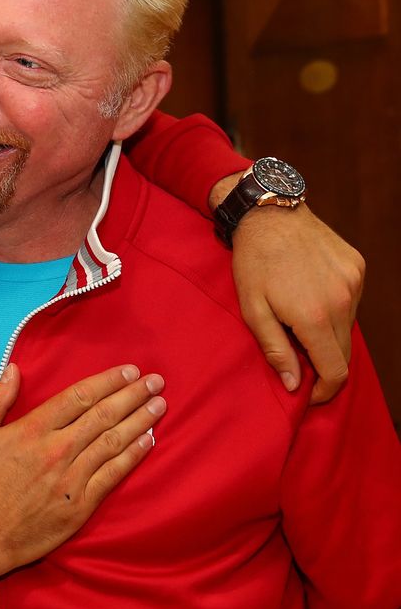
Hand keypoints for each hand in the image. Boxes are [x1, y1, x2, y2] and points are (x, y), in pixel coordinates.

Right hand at [0, 364, 163, 581]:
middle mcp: (56, 451)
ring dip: (140, 421)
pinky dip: (133, 456)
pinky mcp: (80, 506)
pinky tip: (149, 441)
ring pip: (113, 442)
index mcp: (30, 431)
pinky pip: (113, 475)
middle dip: (132, 395)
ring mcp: (71, 480)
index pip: (78, 397)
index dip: (107, 381)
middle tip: (155, 381)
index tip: (128, 371)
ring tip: (159, 405)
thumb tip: (14, 369)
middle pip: (103, 415)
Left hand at [212, 174, 364, 402]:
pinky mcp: (357, 266)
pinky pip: (351, 301)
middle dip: (324, 364)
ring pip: (348, 327)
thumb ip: (275, 350)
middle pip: (344, 352)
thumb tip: (294, 385)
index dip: (325, 390)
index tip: (309, 394)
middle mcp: (342, 300)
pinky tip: (310, 296)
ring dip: (328, 334)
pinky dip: (334, 309)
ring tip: (298, 321)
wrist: (269, 214)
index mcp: (314, 316)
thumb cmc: (252, 263)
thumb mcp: (252, 310)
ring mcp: (354, 281)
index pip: (335, 370)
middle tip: (298, 359)